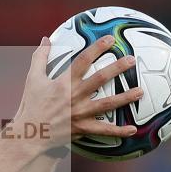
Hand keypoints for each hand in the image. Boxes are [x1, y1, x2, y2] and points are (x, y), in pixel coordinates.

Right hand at [13, 35, 141, 152]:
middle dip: (117, 68)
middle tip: (131, 60)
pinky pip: (105, 130)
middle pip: (100, 79)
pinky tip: (134, 130)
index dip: (97, 48)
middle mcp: (75, 96)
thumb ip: (40, 57)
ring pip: (108, 104)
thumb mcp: (32, 79)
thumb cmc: (30, 105)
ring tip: (141, 91)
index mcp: (64, 83)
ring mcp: (81, 113)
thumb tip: (46, 38)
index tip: (110, 39)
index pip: (83, 61)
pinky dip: (120, 131)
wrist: (29, 133)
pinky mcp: (83, 128)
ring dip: (126, 97)